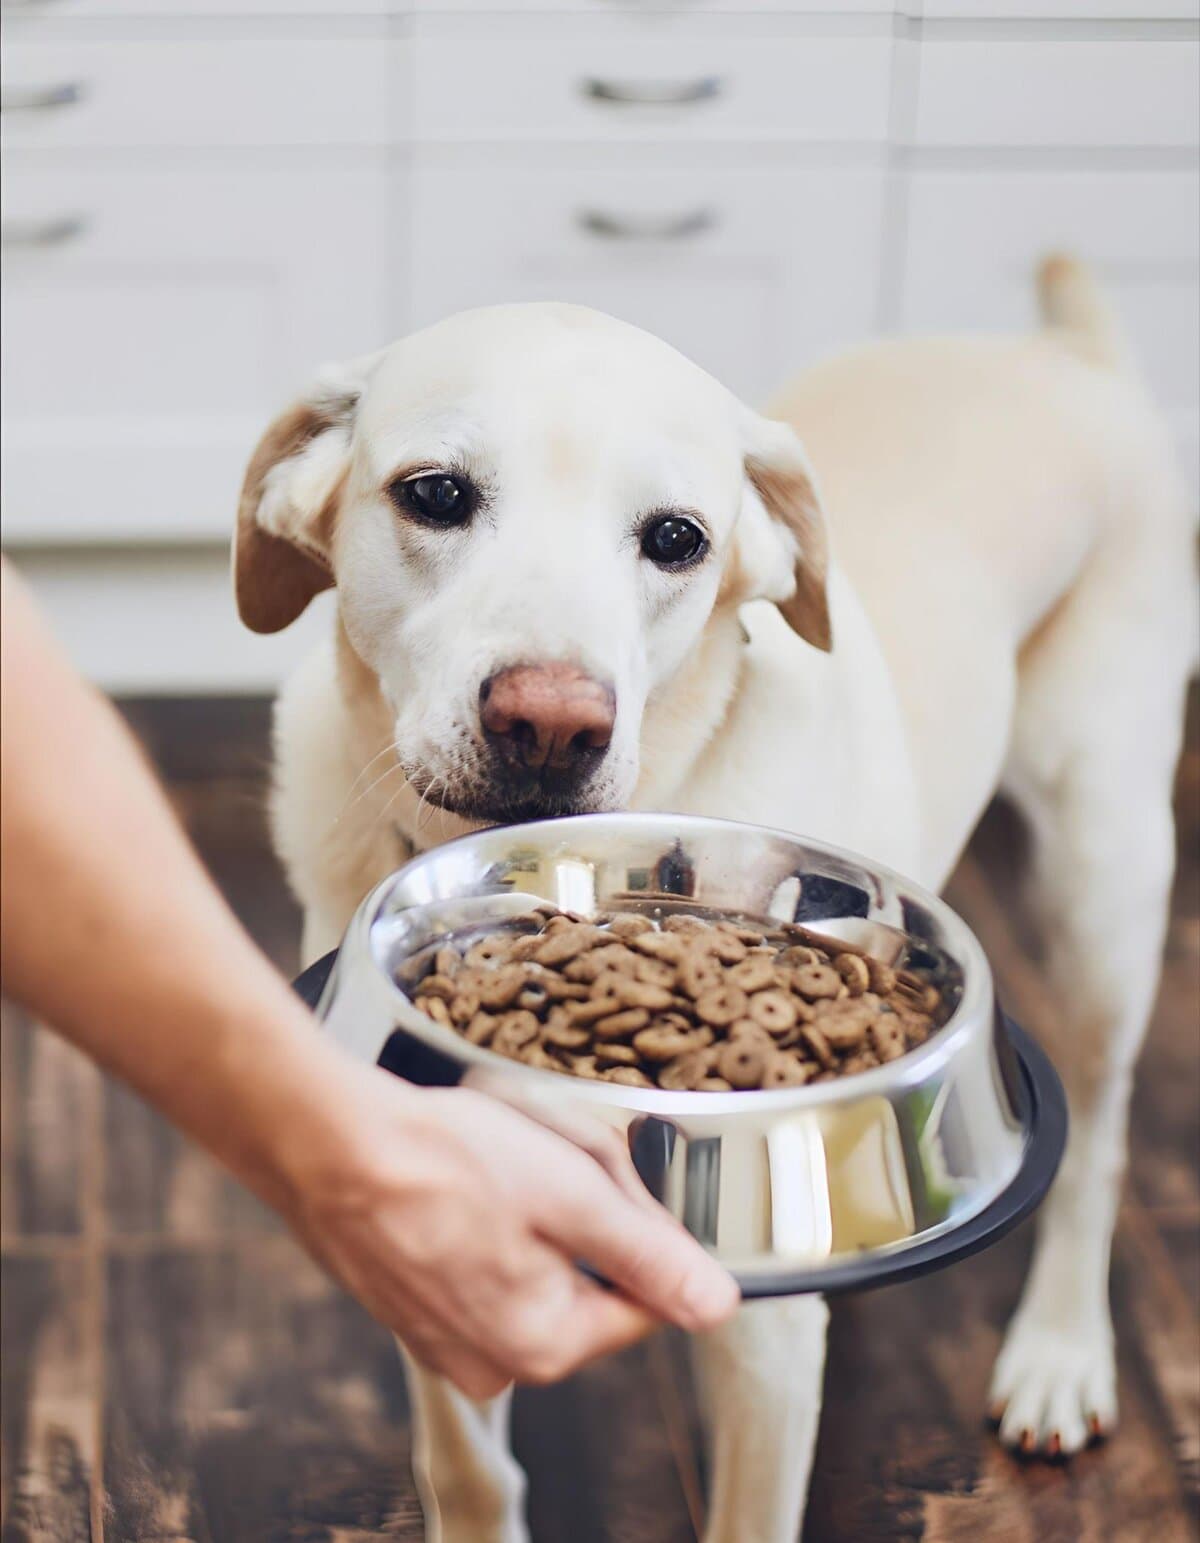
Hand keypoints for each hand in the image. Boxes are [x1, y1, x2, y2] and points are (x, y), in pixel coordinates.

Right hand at [272, 1058, 739, 1398]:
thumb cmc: (441, 1160)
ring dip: (533, 1207)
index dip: (640, 1229)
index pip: (644, 1300)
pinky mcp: (412, 1303)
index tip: (606, 1177)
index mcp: (543, 1345)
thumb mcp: (571, 1193)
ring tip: (494, 1157)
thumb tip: (717, 1305)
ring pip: (535, 1262)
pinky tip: (461, 1172)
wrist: (326, 1141)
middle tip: (544, 1153)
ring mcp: (445, 1336)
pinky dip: (485, 1213)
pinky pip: (482, 1258)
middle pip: (587, 1278)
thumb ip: (650, 1255)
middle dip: (581, 1211)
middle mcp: (493, 1360)